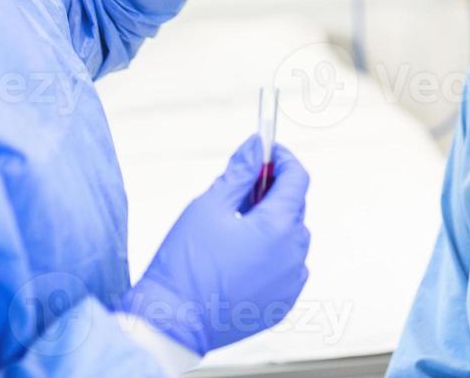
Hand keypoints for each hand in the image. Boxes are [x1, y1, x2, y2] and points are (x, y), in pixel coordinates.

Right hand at [124, 136, 310, 355]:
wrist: (172, 323)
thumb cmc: (185, 267)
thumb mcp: (209, 206)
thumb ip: (239, 172)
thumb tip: (256, 147)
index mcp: (277, 227)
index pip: (297, 179)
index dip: (283, 160)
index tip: (269, 153)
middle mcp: (292, 255)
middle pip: (294, 207)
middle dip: (273, 193)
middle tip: (241, 192)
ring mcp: (290, 282)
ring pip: (291, 238)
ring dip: (273, 225)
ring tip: (236, 229)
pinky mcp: (283, 303)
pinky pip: (287, 267)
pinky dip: (272, 255)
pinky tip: (241, 257)